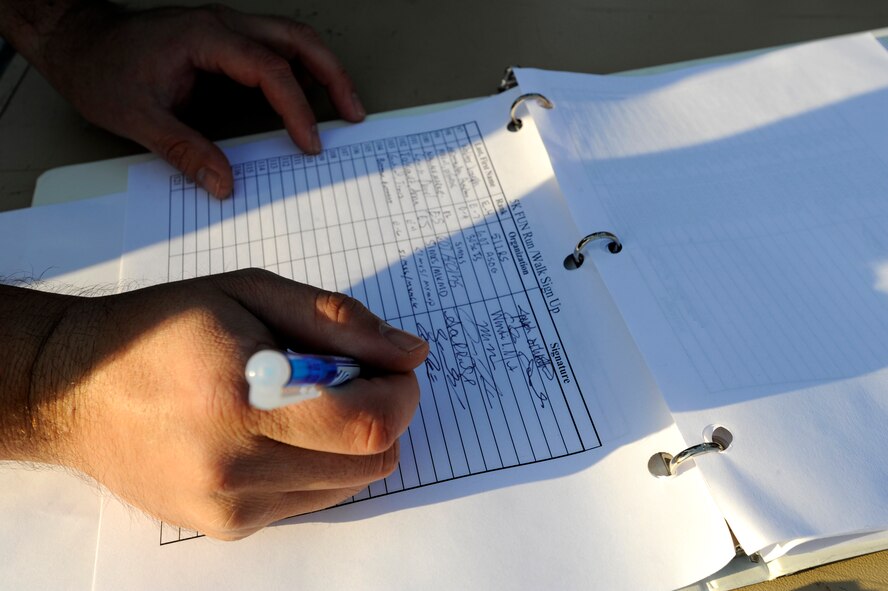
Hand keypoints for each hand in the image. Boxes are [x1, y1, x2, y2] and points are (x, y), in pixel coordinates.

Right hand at [16, 269, 427, 539]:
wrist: (74, 390)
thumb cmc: (162, 329)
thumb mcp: (250, 293)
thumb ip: (339, 321)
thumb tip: (411, 352)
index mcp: (242, 400)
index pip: (366, 424)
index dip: (400, 395)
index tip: (393, 368)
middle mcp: (235, 467)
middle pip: (370, 462)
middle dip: (383, 416)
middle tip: (353, 378)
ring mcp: (229, 507)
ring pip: (347, 485)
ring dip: (350, 443)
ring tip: (307, 403)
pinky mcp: (225, 527)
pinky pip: (310, 500)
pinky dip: (317, 465)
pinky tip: (279, 432)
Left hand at [29, 3, 365, 196]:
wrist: (80, 43)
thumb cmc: (102, 70)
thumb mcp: (137, 118)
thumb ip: (185, 152)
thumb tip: (224, 185)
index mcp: (204, 37)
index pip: (269, 68)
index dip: (296, 108)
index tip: (310, 143)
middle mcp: (223, 25)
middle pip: (297, 39)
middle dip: (333, 76)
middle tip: (353, 114)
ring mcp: (227, 29)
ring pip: (293, 38)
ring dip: (323, 69)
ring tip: (343, 107)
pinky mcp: (226, 40)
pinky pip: (276, 48)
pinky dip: (302, 70)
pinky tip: (309, 96)